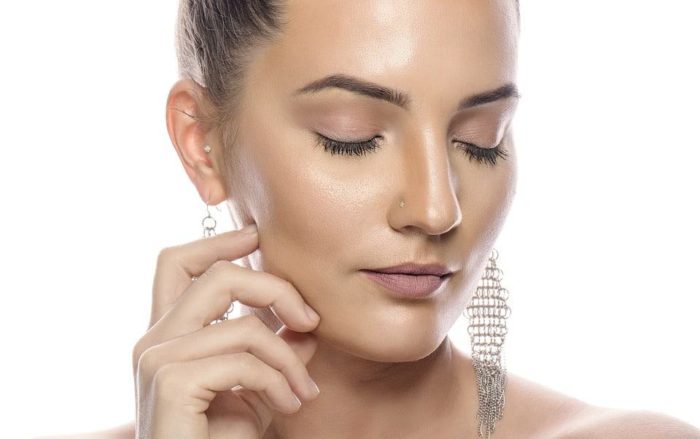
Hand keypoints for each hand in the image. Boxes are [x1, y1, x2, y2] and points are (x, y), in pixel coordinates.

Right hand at [131, 225, 320, 438]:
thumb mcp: (257, 390)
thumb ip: (277, 352)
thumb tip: (307, 325)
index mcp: (167, 334)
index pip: (176, 264)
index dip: (216, 242)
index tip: (254, 235)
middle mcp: (152, 340)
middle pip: (217, 276)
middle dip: (275, 288)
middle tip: (311, 320)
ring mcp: (156, 359)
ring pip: (244, 324)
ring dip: (290, 358)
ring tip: (304, 391)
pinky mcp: (170, 381)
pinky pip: (244, 359)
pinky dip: (280, 380)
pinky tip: (290, 407)